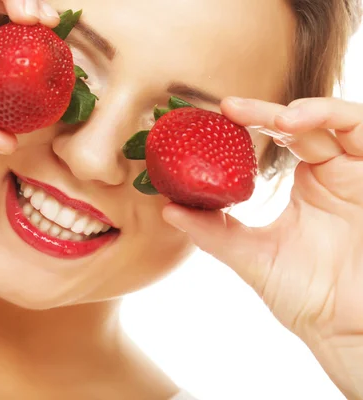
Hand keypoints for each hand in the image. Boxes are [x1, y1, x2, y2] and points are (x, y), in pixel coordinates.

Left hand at [162, 96, 362, 398]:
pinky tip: (296, 123)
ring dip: (303, 111)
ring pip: (336, 119)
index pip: (279, 139)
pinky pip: (360, 128)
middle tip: (227, 108)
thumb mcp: (250, 255)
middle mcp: (333, 173)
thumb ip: (212, 231)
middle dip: (264, 111)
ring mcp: (357, 173)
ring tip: (270, 118)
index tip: (213, 117)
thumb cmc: (305, 295)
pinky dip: (331, 117)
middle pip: (302, 124)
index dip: (251, 122)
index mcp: (307, 186)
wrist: (345, 325)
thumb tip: (167, 208)